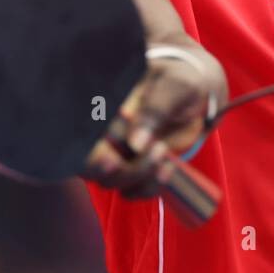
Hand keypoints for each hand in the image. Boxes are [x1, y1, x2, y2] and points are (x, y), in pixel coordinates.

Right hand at [81, 56, 212, 200]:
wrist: (194, 98)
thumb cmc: (178, 82)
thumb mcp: (173, 86)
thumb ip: (154, 109)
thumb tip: (135, 143)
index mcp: (101, 104)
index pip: (79, 129)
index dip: (88, 150)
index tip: (111, 158)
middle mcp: (100, 131)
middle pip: (85, 163)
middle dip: (113, 170)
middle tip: (148, 153)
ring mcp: (113, 152)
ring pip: (107, 180)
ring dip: (137, 176)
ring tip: (163, 151)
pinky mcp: (130, 169)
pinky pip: (130, 191)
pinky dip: (148, 187)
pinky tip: (168, 168)